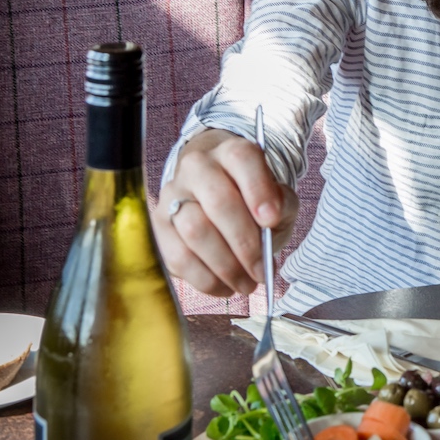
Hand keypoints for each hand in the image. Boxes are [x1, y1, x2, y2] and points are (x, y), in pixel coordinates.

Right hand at [153, 129, 298, 296]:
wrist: (213, 190)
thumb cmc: (252, 198)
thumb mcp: (277, 196)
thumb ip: (282, 205)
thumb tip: (270, 223)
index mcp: (232, 152)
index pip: (243, 160)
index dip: (258, 190)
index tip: (272, 220)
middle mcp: (198, 167)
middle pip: (219, 202)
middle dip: (245, 243)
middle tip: (262, 270)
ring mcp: (173, 194)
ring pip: (195, 231)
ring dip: (225, 266)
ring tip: (247, 284)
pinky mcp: (158, 224)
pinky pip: (178, 256)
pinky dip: (205, 278)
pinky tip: (225, 286)